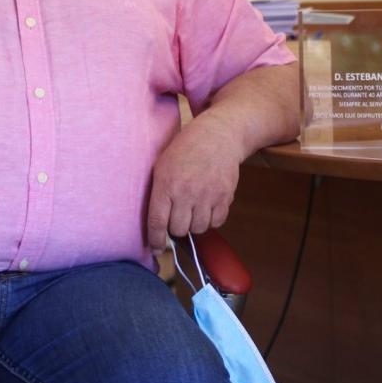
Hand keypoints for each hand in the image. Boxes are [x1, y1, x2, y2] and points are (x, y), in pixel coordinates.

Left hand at [145, 113, 243, 249]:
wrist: (218, 135)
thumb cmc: (186, 149)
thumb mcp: (162, 165)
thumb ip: (158, 192)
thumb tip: (156, 223)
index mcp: (166, 184)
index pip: (158, 222)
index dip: (155, 239)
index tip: (156, 247)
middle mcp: (187, 192)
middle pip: (179, 230)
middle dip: (176, 227)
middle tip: (177, 217)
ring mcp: (208, 195)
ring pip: (198, 229)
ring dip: (194, 224)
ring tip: (192, 209)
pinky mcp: (225, 196)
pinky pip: (217, 222)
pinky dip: (211, 219)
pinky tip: (207, 206)